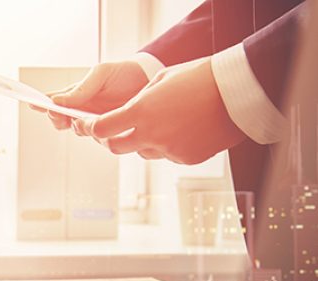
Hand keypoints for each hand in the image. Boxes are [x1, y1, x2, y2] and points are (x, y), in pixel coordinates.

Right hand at [31, 61, 149, 131]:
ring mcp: (94, 122)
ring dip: (78, 127)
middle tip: (63, 116)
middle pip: (59, 120)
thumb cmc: (123, 73)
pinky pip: (98, 138)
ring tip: (84, 120)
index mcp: (75, 94)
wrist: (151, 81)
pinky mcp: (109, 132)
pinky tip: (102, 127)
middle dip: (58, 119)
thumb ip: (80, 89)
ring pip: (78, 131)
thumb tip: (56, 101)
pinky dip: (97, 134)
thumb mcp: (101, 74)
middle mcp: (81, 110)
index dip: (40, 104)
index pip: (53, 101)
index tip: (32, 104)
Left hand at [76, 58, 246, 163]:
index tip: (86, 125)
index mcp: (141, 112)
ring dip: (142, 141)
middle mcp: (152, 135)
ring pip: (142, 151)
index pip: (101, 129)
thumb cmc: (200, 78)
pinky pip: (167, 155)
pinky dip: (167, 144)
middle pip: (115, 147)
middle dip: (110, 138)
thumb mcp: (159, 80)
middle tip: (113, 129)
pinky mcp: (186, 159)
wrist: (238, 92)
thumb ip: (138, 101)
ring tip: (161, 120)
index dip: (89, 128)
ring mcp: (169, 150)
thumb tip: (125, 114)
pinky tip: (182, 128)